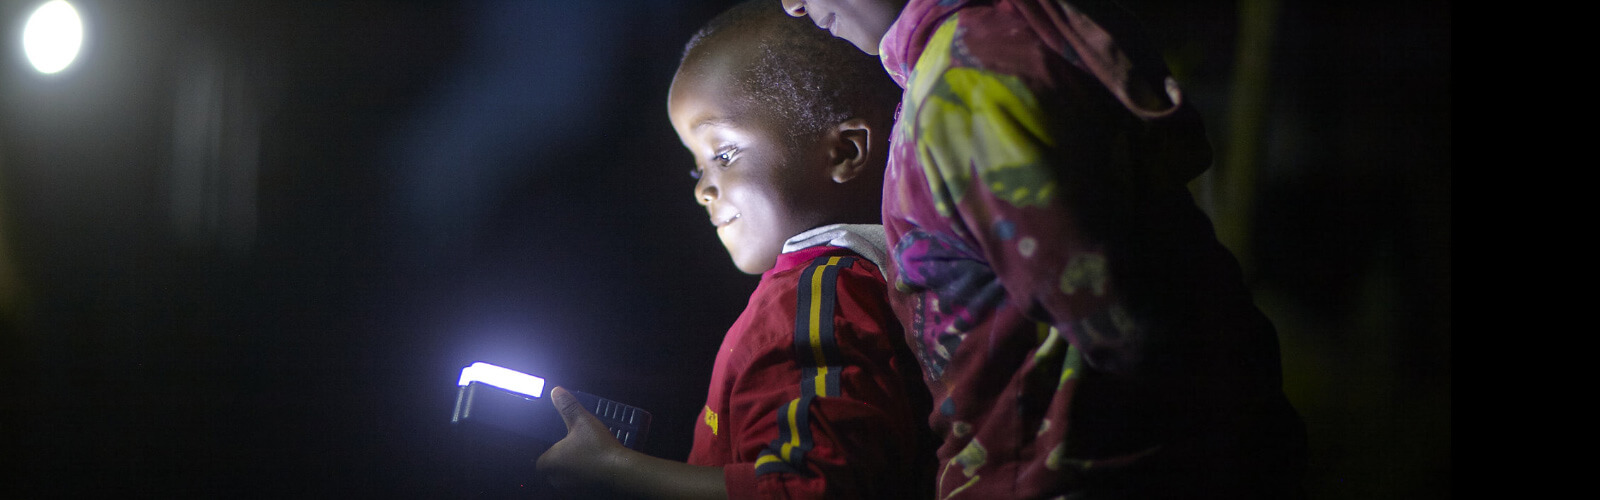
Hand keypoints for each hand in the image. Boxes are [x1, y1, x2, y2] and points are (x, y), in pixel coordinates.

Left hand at [535, 387, 728, 498]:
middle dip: (560, 465)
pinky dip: (586, 479)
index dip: (546, 455)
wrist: (621, 472)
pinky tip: (597, 469)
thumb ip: (568, 407)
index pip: (539, 463)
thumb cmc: (596, 446)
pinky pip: (581, 486)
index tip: (556, 447)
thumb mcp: (582, 421)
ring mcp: (573, 489)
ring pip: (567, 481)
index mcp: (551, 462)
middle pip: (551, 474)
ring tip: (586, 459)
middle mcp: (558, 479)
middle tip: (572, 451)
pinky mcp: (587, 494)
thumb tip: (555, 391)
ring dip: (573, 472)